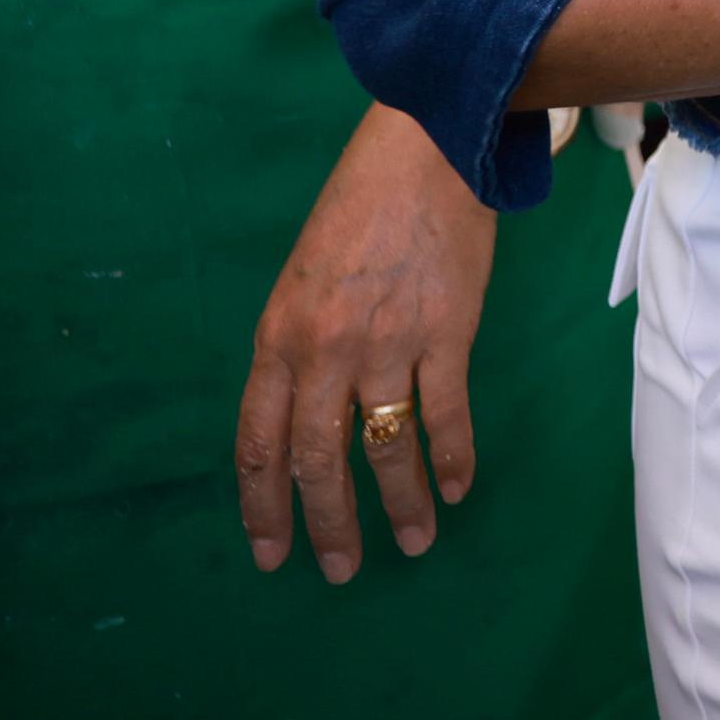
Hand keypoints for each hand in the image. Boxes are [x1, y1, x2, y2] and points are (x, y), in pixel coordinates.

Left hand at [237, 105, 494, 582]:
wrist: (425, 148)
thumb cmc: (359, 206)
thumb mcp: (302, 278)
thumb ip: (300, 346)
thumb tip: (314, 413)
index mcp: (277, 338)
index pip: (258, 443)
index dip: (263, 505)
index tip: (271, 552)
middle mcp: (323, 351)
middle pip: (316, 459)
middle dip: (325, 524)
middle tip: (335, 570)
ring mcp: (385, 344)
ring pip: (384, 447)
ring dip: (399, 504)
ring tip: (413, 543)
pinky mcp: (445, 331)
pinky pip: (446, 412)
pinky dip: (454, 457)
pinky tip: (460, 486)